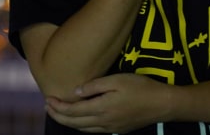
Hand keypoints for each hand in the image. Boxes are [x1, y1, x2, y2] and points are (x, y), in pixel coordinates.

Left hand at [45, 73, 172, 132]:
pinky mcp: (117, 129)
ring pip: (83, 129)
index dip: (58, 107)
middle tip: (48, 107)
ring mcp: (110, 128)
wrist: (162, 104)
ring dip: (68, 123)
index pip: (72, 111)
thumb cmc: (141, 87)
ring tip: (59, 114)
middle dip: (59, 116)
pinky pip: (93, 131)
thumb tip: (76, 92)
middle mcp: (103, 122)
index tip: (48, 99)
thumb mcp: (117, 80)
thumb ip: (95, 86)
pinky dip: (82, 126)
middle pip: (74, 123)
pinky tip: (80, 121)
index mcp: (101, 108)